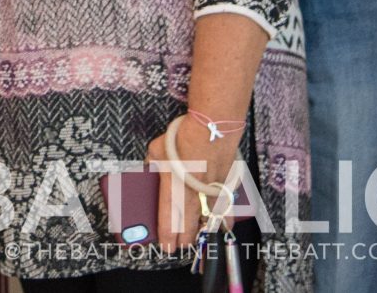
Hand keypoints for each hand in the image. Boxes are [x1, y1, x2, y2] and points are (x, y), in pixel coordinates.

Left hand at [144, 116, 238, 254]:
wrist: (212, 129)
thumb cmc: (182, 136)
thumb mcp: (158, 148)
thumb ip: (154, 162)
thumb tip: (150, 167)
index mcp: (174, 187)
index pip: (169, 218)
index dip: (167, 234)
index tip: (166, 246)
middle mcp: (194, 194)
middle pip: (189, 224)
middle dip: (185, 238)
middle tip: (181, 248)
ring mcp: (212, 192)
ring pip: (210, 220)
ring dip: (204, 232)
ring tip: (200, 242)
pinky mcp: (226, 186)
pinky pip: (226, 208)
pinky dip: (225, 219)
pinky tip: (226, 227)